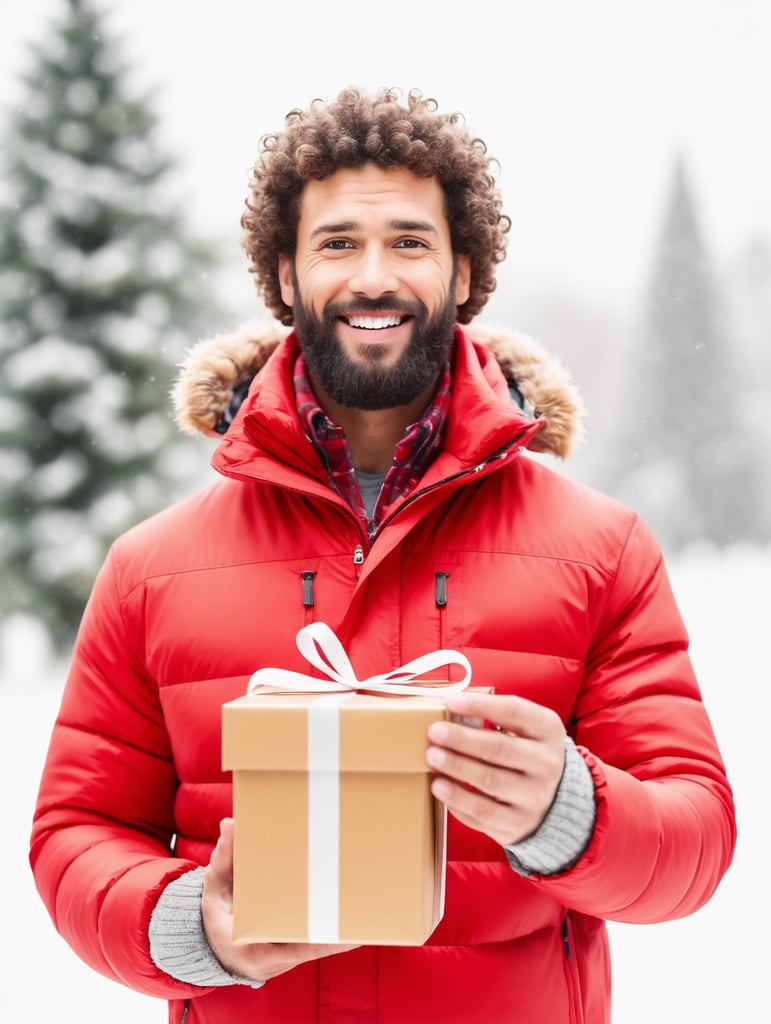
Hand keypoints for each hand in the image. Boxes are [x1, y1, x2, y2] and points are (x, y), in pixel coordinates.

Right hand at [202, 818, 358, 982]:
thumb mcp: (215, 890)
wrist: (213, 949)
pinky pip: (315, 945)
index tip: (346, 931)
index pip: (293, 948)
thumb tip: (231, 825)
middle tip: (362, 908)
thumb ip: (223, 860)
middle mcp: (273, 961)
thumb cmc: (215, 917)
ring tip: (365, 908)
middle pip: (312, 947)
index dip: (322, 940)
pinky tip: (352, 914)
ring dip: (339, 931)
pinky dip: (332, 932)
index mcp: (253, 950)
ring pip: (318, 947)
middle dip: (337, 930)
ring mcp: (285, 961)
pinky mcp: (292, 955)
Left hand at [425, 692, 565, 845]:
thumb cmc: (528, 754)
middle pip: (499, 748)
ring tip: (432, 757)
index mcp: (548, 731)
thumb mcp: (527, 729)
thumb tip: (452, 709)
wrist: (555, 801)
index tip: (453, 702)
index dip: (481, 705)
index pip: (514, 712)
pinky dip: (457, 799)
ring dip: (456, 767)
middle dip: (462, 739)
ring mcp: (534, 797)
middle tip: (435, 732)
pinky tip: (439, 786)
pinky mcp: (518, 824)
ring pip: (489, 781)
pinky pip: (483, 812)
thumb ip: (497, 717)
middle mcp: (547, 764)